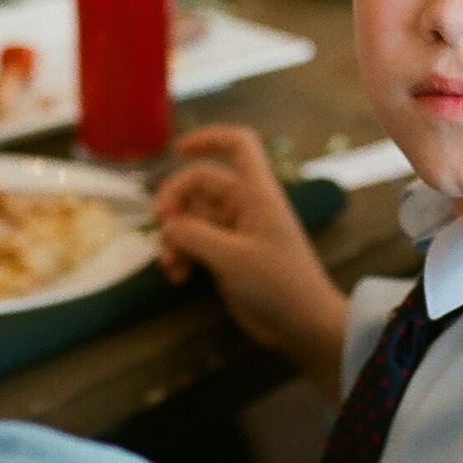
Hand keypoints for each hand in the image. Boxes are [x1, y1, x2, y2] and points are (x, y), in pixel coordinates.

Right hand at [154, 125, 349, 386]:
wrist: (301, 325)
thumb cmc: (277, 283)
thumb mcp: (232, 258)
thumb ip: (194, 235)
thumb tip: (167, 226)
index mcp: (255, 194)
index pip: (238, 146)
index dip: (210, 138)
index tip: (179, 149)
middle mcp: (244, 206)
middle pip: (198, 184)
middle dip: (174, 203)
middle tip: (161, 226)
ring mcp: (234, 231)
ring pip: (191, 218)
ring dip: (174, 238)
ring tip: (170, 266)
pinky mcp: (226, 256)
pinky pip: (194, 243)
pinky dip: (181, 255)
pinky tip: (178, 277)